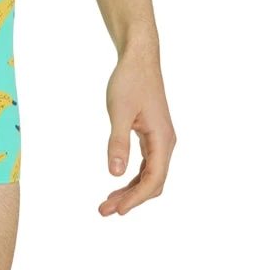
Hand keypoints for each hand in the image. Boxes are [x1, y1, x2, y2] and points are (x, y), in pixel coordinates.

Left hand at [99, 42, 175, 215]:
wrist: (139, 59)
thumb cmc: (130, 81)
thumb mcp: (120, 111)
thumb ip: (118, 142)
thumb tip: (114, 174)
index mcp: (162, 139)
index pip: (154, 179)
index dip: (136, 198)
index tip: (117, 210)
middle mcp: (166, 143)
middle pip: (153, 182)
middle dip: (131, 199)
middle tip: (105, 211)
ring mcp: (160, 139)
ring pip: (149, 175)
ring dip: (131, 190)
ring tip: (108, 203)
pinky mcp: (152, 134)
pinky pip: (146, 164)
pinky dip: (133, 176)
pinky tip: (118, 182)